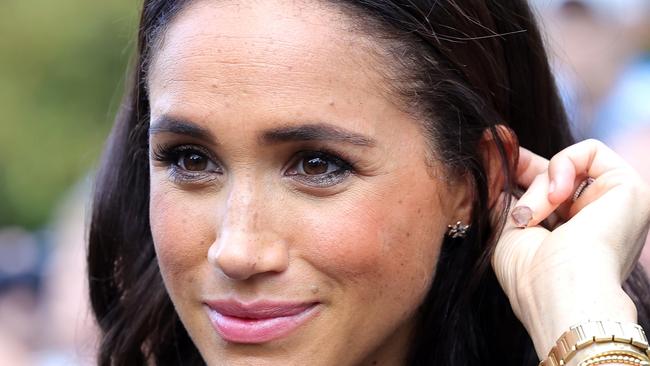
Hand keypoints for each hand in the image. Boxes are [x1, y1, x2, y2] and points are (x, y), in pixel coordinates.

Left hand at [491, 139, 649, 357]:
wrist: (564, 295)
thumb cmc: (531, 276)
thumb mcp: (505, 228)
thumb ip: (499, 190)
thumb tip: (487, 146)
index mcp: (569, 235)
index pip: (539, 189)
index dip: (514, 169)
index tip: (489, 153)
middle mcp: (594, 220)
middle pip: (550, 173)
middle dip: (518, 167)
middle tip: (496, 164)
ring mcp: (614, 205)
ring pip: (565, 167)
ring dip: (537, 187)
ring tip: (531, 216)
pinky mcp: (631, 188)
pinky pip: (592, 151)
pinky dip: (563, 167)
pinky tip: (556, 197)